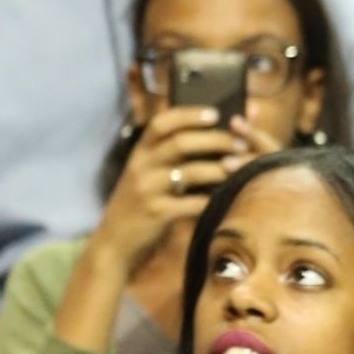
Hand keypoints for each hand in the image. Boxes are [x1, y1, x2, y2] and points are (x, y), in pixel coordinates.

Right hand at [88, 103, 251, 283]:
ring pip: (190, 172)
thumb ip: (166, 153)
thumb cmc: (139, 201)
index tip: (215, 113)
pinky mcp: (156, 212)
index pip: (162, 122)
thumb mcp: (144, 172)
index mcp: (140, 151)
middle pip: (182, 142)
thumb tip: (207, 131)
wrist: (114, 240)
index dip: (190, 114)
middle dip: (216, 140)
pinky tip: (226, 197)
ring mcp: (147, 189)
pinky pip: (191, 203)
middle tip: (240, 144)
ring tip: (239, 167)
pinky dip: (211, 199)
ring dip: (220, 168)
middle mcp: (141, 166)